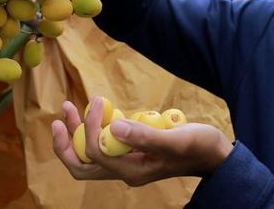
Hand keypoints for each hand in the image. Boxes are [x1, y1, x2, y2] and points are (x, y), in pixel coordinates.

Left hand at [51, 98, 233, 186]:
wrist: (214, 153)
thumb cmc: (198, 146)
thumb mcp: (174, 139)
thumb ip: (144, 136)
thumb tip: (113, 127)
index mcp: (132, 171)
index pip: (95, 153)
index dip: (90, 127)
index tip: (98, 102)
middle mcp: (125, 170)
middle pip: (81, 165)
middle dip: (66, 141)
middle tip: (60, 116)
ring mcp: (127, 162)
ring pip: (88, 155)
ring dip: (75, 133)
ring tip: (69, 107)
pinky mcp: (131, 152)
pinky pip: (102, 145)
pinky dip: (93, 129)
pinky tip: (97, 111)